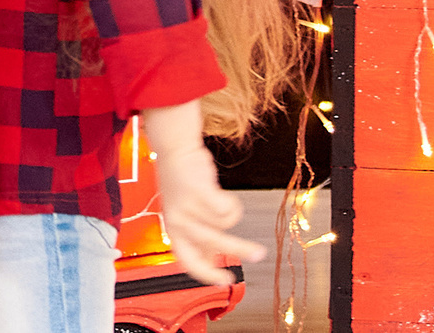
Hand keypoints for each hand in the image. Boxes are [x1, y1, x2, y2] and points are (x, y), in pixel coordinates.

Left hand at [152, 140, 262, 286]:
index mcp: (173, 231)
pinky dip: (232, 203)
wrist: (175, 151)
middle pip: (213, 244)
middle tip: (260, 254)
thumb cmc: (183, 186)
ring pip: (224, 224)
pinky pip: (227, 209)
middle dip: (239, 249)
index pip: (188, 262)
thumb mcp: (185, 215)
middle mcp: (178, 222)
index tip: (227, 282)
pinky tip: (222, 194)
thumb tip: (213, 262)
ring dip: (232, 214)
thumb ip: (197, 237)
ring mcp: (187, 207)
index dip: (208, 275)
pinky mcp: (198, 192)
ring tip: (230, 207)